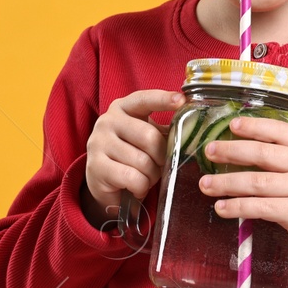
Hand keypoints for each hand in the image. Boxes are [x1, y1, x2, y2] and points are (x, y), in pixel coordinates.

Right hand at [82, 89, 184, 229]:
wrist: (103, 181)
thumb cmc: (131, 155)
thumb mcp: (147, 137)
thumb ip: (164, 131)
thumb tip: (192, 129)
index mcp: (122, 107)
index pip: (144, 100)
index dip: (163, 99)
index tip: (181, 100)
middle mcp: (107, 121)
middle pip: (150, 137)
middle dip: (161, 157)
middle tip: (159, 166)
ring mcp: (98, 142)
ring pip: (143, 161)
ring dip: (151, 176)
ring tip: (145, 178)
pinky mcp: (96, 166)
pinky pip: (133, 178)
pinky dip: (141, 187)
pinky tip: (136, 187)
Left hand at [197, 115, 287, 276]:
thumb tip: (244, 146)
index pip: (279, 131)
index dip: (254, 126)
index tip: (232, 125)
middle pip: (263, 153)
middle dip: (231, 151)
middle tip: (210, 151)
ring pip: (257, 182)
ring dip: (226, 183)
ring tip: (206, 184)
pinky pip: (260, 207)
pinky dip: (237, 206)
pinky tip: (222, 207)